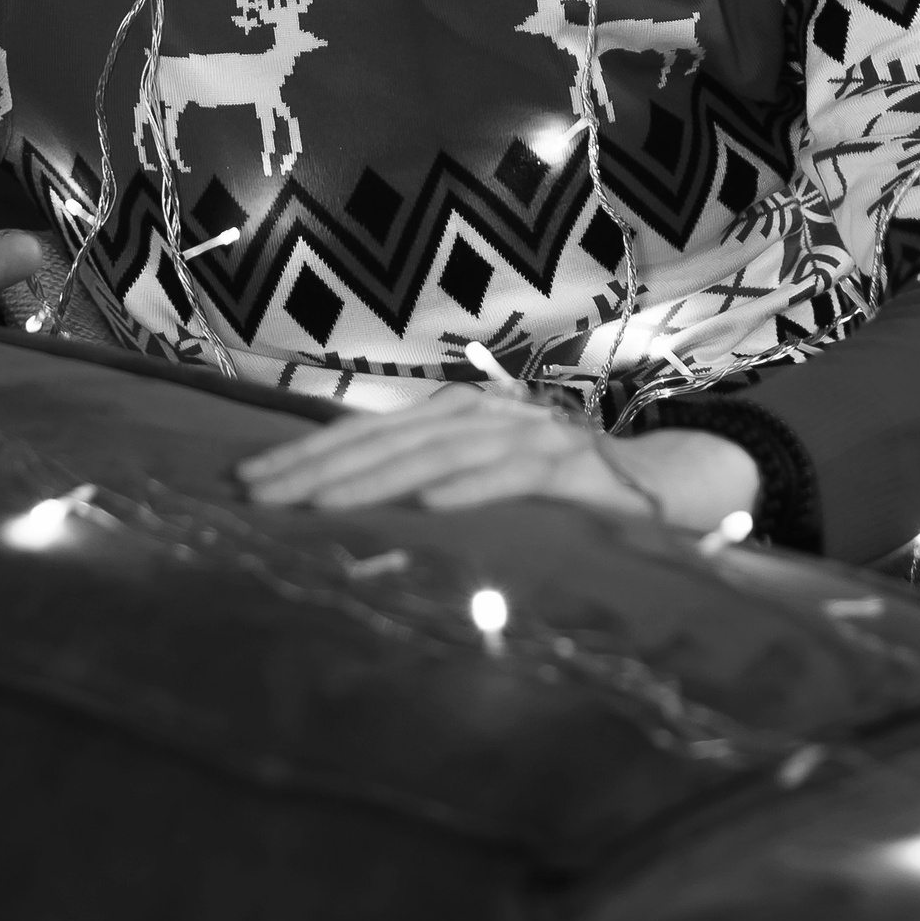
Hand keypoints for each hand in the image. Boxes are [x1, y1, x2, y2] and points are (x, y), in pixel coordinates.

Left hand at [236, 382, 759, 530]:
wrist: (673, 482)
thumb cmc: (567, 491)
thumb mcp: (489, 481)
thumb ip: (431, 482)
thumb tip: (345, 505)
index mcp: (458, 417)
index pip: (367, 434)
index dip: (306, 454)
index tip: (246, 480)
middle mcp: (486, 415)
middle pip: (385, 440)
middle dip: (314, 466)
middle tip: (253, 492)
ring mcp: (530, 434)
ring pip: (435, 454)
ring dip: (372, 477)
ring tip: (314, 501)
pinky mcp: (572, 466)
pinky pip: (512, 476)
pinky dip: (469, 487)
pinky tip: (426, 504)